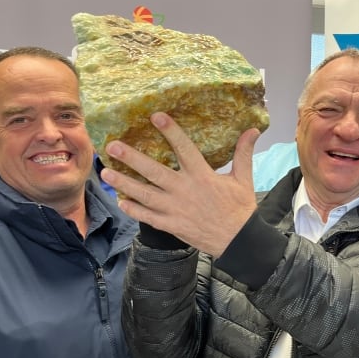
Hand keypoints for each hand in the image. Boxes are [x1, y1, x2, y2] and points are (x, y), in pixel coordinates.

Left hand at [101, 112, 260, 257]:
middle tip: (112, 146)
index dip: (170, 131)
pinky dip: (133, 210)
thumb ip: (243, 153)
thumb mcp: (243, 179)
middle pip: (154, 171)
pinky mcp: (172, 225)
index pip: (184, 148)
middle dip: (132, 158)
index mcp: (202, 176)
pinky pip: (148, 217)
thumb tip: (253, 130)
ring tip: (105, 172)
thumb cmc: (241, 209)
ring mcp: (176, 209)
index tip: (155, 116)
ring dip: (124, 183)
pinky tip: (120, 202)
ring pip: (145, 195)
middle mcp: (185, 190)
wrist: (239, 241)